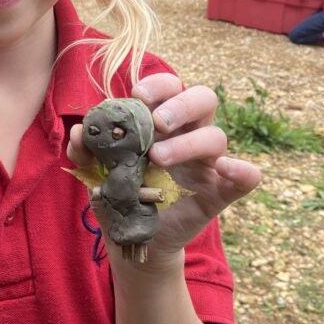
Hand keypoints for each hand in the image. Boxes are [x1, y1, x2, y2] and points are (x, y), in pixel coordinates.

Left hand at [67, 73, 260, 258]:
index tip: (136, 95)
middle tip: (156, 124)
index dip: (158, 85)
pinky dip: (243, 171)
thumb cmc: (119, 193)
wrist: (131, 237)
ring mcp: (206, 164)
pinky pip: (245, 178)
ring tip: (158, 159)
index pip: (170, 87)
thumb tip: (79, 134)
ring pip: (216, 137)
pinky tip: (226, 169)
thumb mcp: (96, 172)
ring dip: (189, 143)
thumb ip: (85, 151)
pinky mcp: (218, 193)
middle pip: (203, 99)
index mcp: (162, 121)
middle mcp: (188, 134)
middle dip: (180, 105)